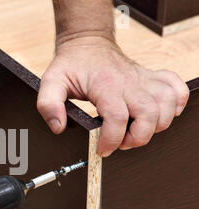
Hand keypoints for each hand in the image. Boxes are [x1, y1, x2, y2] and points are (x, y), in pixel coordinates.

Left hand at [37, 36, 189, 156]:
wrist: (87, 43)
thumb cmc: (71, 64)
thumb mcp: (51, 82)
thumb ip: (48, 105)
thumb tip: (58, 127)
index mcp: (105, 85)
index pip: (117, 117)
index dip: (111, 139)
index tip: (101, 149)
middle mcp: (129, 82)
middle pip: (149, 115)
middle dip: (137, 138)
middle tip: (121, 143)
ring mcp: (143, 79)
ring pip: (167, 106)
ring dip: (157, 126)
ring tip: (136, 131)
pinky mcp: (151, 78)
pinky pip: (176, 90)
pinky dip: (176, 105)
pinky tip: (160, 114)